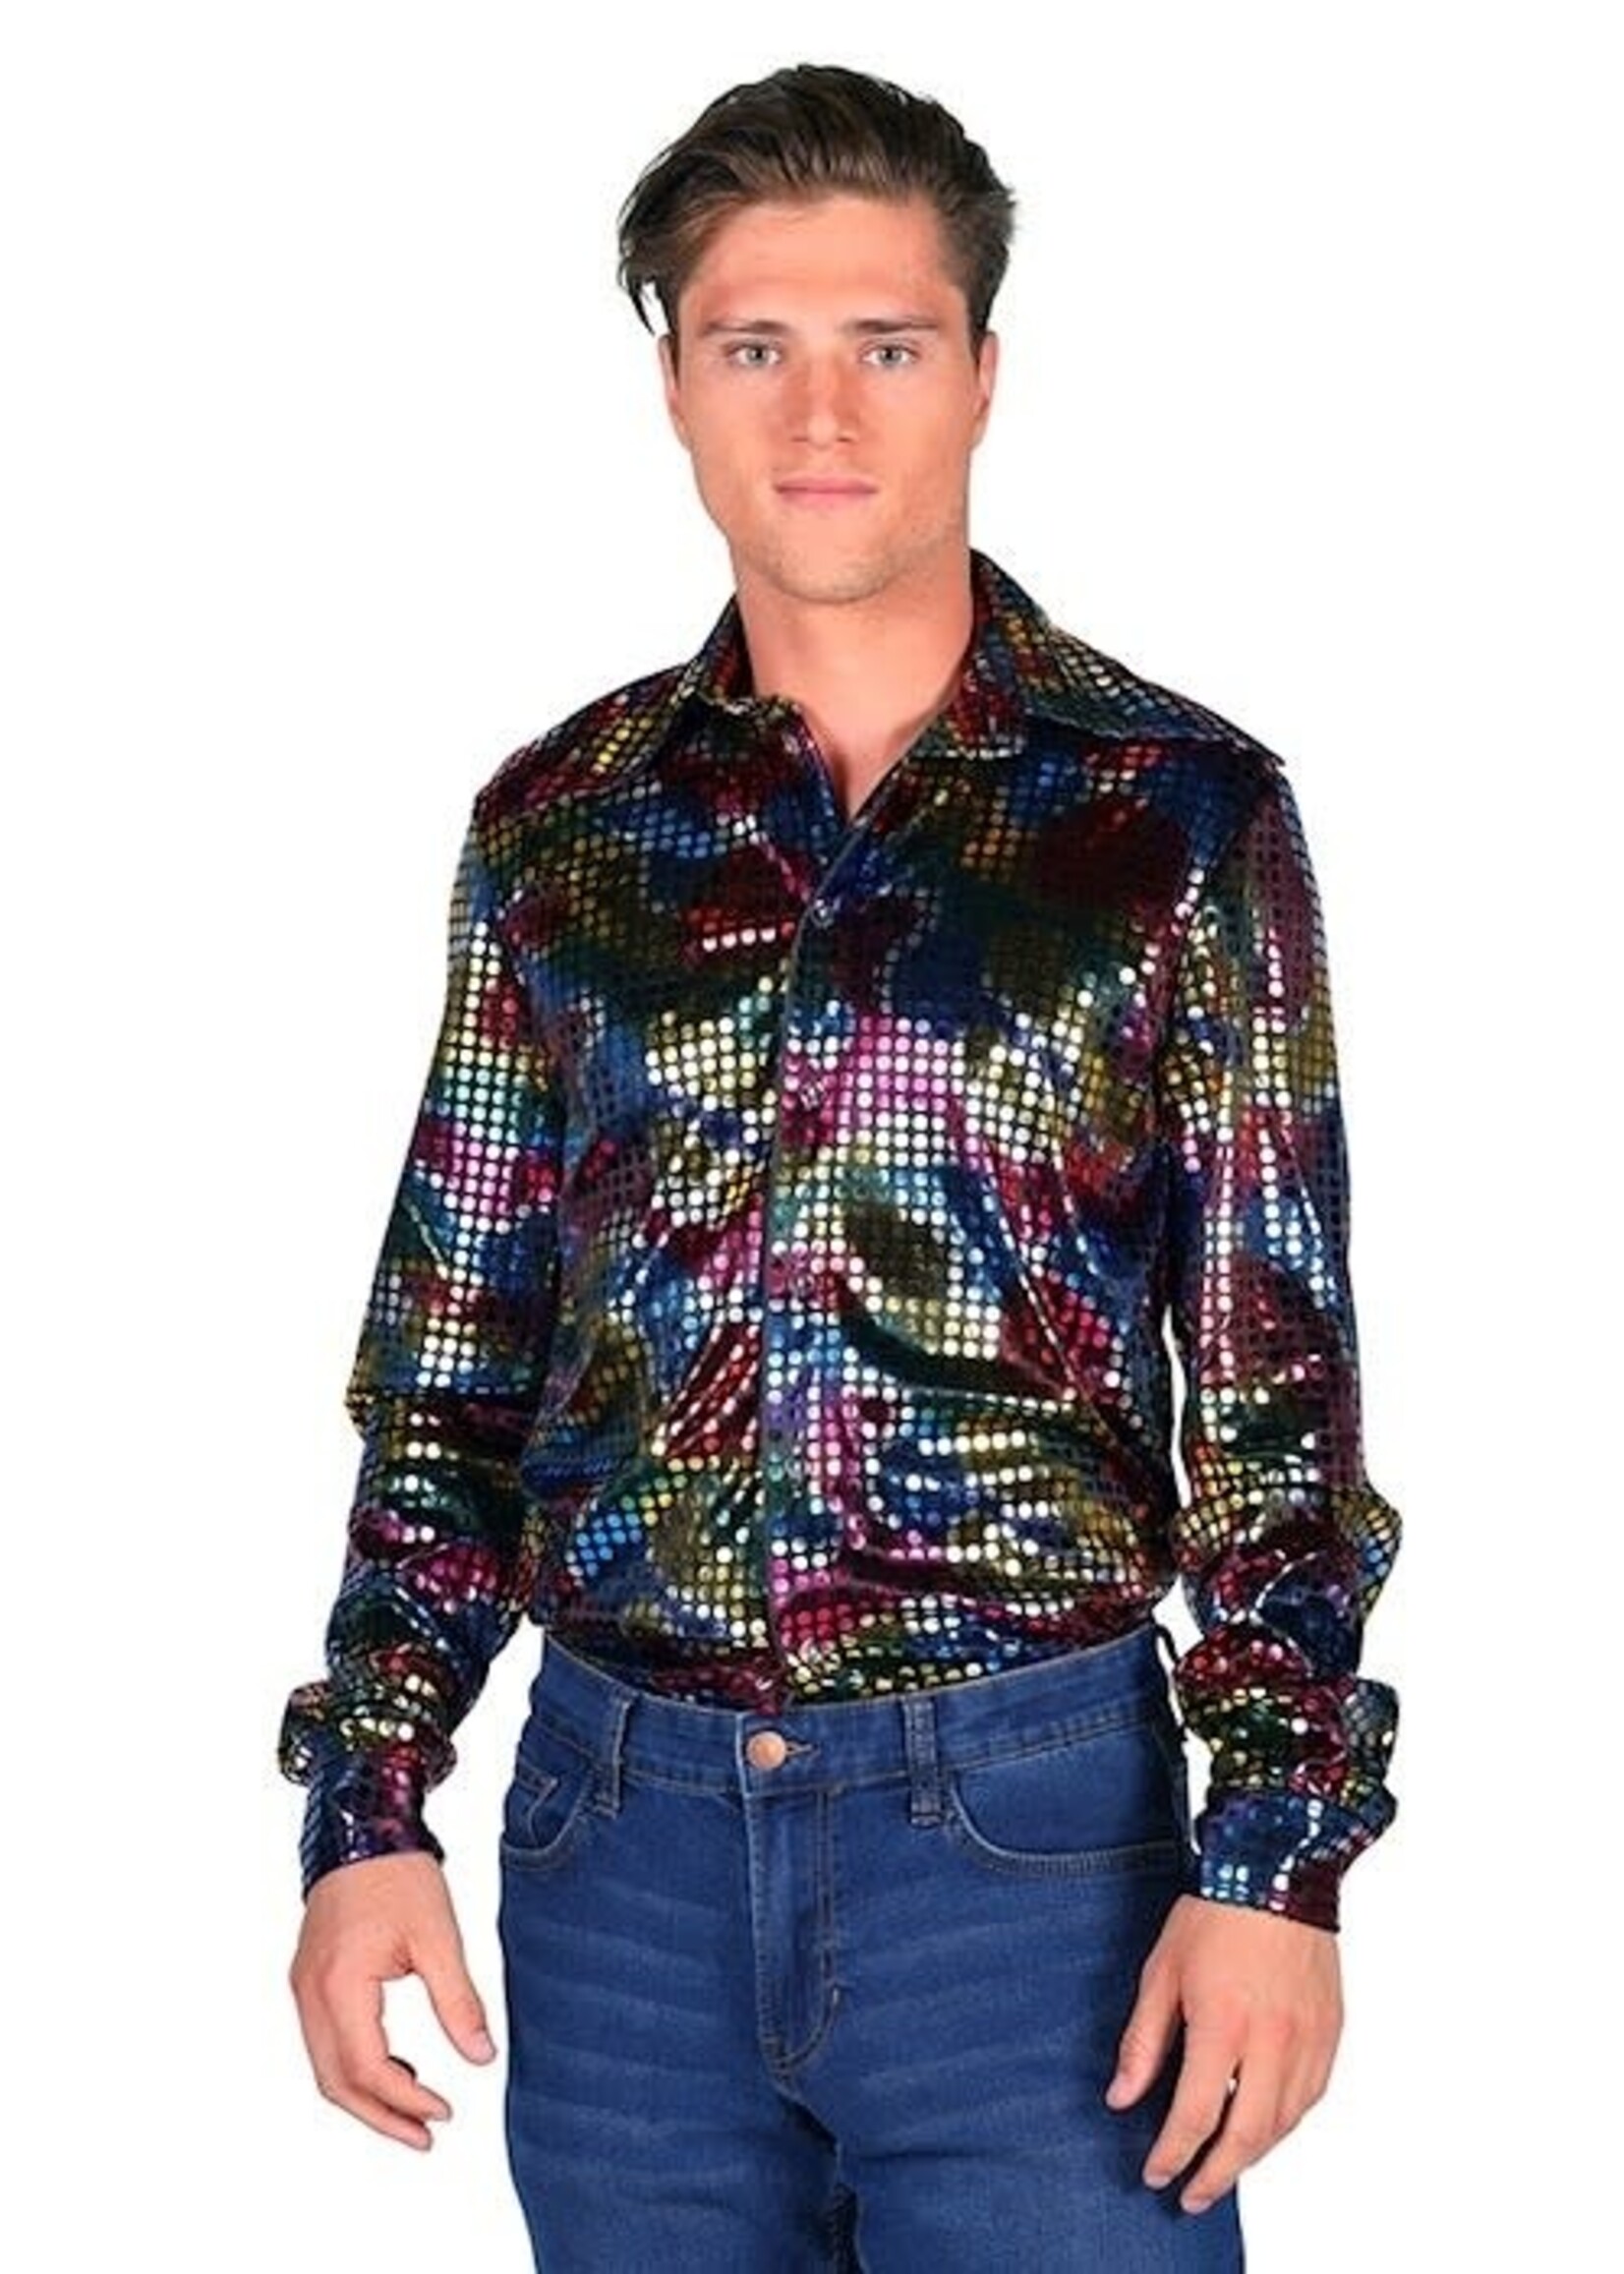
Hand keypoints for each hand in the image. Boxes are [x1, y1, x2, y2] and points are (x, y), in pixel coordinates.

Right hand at [289, 1851, 497, 2148]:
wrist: (361, 1824)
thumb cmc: (397, 1873)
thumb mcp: (439, 1936)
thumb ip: (458, 2001)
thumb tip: (481, 2057)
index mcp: (340, 1983)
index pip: (366, 2067)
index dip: (405, 2100)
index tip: (444, 2112)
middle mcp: (310, 1993)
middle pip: (335, 2082)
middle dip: (381, 2116)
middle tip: (426, 2136)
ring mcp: (303, 1987)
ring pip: (325, 2067)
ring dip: (366, 2097)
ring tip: (415, 2111)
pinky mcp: (309, 1978)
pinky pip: (324, 2041)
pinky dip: (355, 2066)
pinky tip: (397, 2065)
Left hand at [1105, 1893, 1340, 2212]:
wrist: (1278, 1868)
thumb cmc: (1215, 1913)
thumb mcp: (1161, 1972)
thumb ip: (1143, 2041)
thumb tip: (1122, 2097)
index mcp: (1223, 2023)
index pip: (1196, 2114)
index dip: (1173, 2154)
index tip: (1156, 2174)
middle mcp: (1272, 2040)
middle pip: (1246, 2135)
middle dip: (1215, 2175)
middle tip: (1192, 2195)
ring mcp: (1308, 2039)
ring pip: (1283, 2123)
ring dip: (1251, 2155)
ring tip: (1222, 2168)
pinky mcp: (1331, 2032)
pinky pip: (1311, 2098)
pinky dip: (1285, 2123)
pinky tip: (1264, 2127)